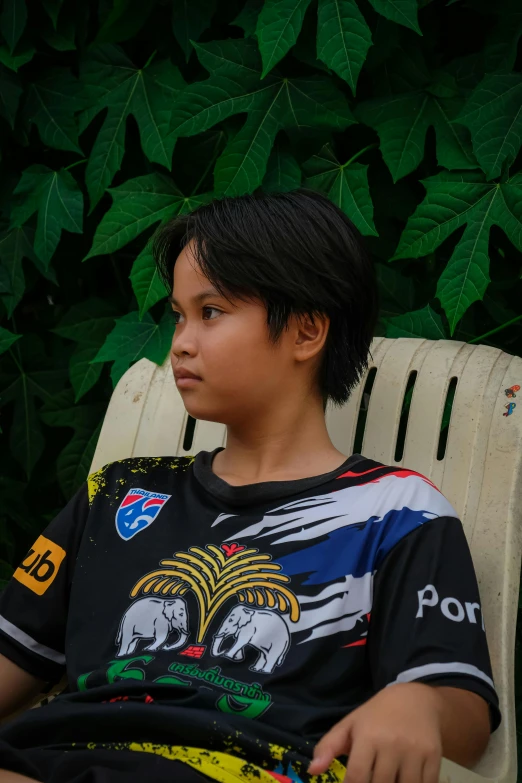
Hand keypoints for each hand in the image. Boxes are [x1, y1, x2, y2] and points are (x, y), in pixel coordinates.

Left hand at [308, 682, 442, 782]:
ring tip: (387, 780)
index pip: (356, 777)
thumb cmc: (377, 715)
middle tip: (371, 780)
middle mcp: (392, 744)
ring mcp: (415, 752)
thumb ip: (329, 747)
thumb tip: (312, 771)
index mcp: (368, 736)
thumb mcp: (350, 724)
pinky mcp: (433, 757)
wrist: (415, 699)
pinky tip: (403, 781)